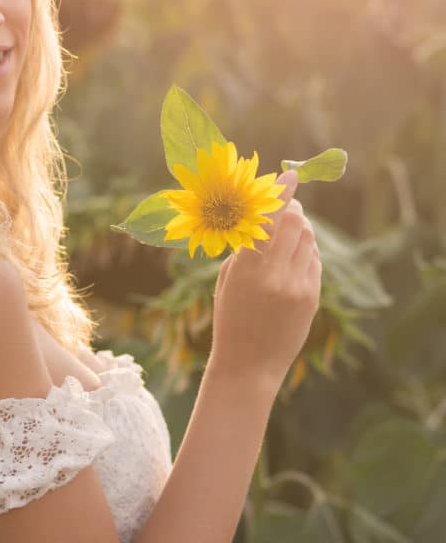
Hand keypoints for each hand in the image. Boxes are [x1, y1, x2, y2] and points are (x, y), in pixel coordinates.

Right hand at [209, 170, 322, 388]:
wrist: (249, 366)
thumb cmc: (230, 319)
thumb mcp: (228, 281)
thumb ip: (246, 248)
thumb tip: (266, 216)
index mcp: (247, 270)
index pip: (267, 221)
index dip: (280, 195)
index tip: (289, 176)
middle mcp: (275, 275)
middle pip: (293, 223)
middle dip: (291, 208)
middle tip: (285, 204)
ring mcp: (297, 287)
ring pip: (307, 239)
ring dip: (298, 228)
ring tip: (287, 233)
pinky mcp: (312, 297)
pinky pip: (314, 259)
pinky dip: (306, 251)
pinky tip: (293, 259)